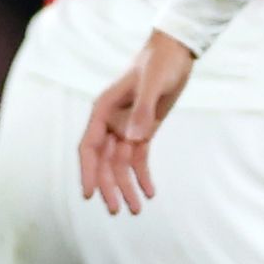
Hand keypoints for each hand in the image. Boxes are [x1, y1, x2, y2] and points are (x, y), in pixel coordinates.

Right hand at [79, 31, 200, 214]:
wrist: (176, 52)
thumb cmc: (160, 63)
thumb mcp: (153, 83)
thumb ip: (142, 110)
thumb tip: (133, 138)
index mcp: (103, 110)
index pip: (89, 147)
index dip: (87, 172)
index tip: (88, 194)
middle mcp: (111, 122)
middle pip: (104, 162)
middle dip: (109, 187)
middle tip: (118, 211)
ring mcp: (127, 127)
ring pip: (121, 164)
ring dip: (127, 186)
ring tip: (136, 210)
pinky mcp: (144, 129)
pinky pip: (139, 157)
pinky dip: (143, 175)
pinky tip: (150, 192)